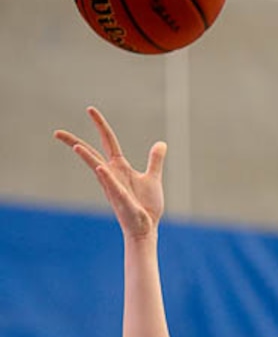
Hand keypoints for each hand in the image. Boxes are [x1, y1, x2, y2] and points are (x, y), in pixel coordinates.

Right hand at [54, 107, 165, 239]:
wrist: (147, 227)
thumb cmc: (146, 206)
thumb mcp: (153, 177)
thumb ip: (154, 160)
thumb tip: (161, 143)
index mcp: (119, 168)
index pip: (107, 141)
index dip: (100, 125)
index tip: (89, 109)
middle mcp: (112, 175)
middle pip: (91, 154)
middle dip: (75, 142)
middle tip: (57, 132)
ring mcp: (114, 187)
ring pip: (97, 169)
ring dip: (87, 158)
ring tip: (75, 147)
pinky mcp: (122, 200)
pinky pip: (113, 186)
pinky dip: (107, 177)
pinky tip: (100, 168)